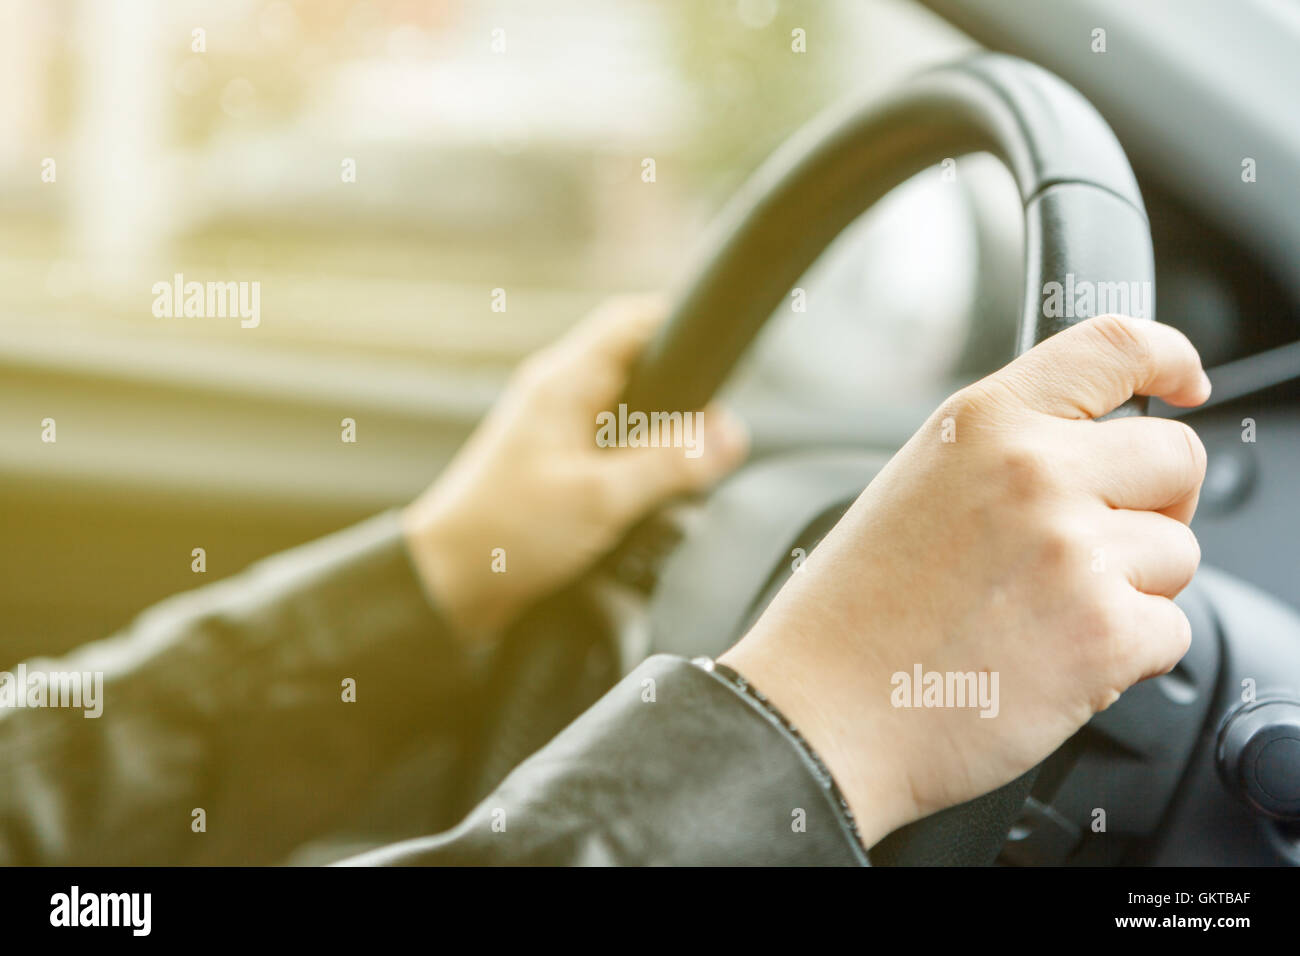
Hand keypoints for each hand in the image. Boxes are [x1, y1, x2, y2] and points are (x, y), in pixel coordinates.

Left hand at [403, 296, 748, 638]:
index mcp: (564, 382)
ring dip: (662, 439)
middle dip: (683, 398)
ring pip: (631, 412)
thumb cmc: (505, 535)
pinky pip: (613, 450)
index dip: (683, 326)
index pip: (634, 321)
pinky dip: (639, 468)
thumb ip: (670, 463)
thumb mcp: (602, 497)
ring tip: (680, 476)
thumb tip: (728, 435)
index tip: (724, 358)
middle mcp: (558, 395)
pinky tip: (647, 502)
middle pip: (640, 367)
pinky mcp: (556, 466)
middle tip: (708, 438)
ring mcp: (555, 430)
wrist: (448, 584)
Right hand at [721, 314, 1211, 847]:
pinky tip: (1051, 661)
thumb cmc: (852, 613)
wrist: (823, 712)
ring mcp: (1075, 550)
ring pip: (1178, 553)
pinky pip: (1171, 630)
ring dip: (1133, 588)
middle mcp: (1036, 470)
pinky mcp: (1105, 632)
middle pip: (1175, 458)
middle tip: (1104, 545)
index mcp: (983, 421)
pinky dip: (1126, 655)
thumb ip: (1005, 453)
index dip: (1170, 358)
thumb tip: (1093, 457)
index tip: (1184, 384)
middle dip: (1158, 504)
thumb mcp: (915, 486)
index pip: (1115, 347)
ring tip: (1045, 616)